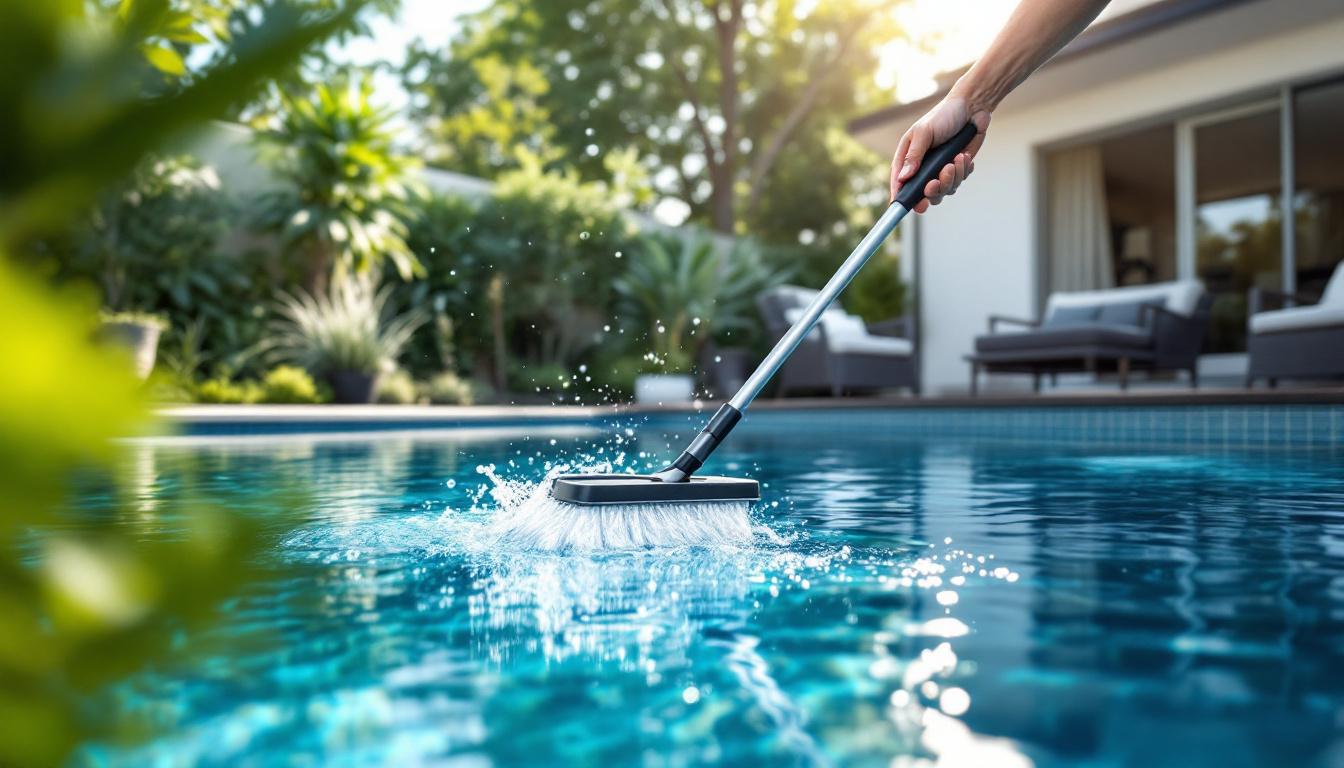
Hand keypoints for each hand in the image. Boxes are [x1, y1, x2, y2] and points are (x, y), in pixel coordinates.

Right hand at [889, 95, 990, 212]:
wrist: (972, 108)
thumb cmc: (943, 115)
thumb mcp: (924, 132)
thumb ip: (914, 155)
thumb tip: (903, 177)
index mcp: (908, 157)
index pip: (900, 181)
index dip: (900, 195)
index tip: (904, 206)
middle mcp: (923, 167)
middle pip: (923, 193)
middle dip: (933, 190)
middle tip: (937, 180)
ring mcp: (940, 170)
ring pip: (944, 190)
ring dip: (952, 178)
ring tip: (957, 159)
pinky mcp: (956, 169)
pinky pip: (959, 182)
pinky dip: (963, 172)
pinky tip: (964, 156)